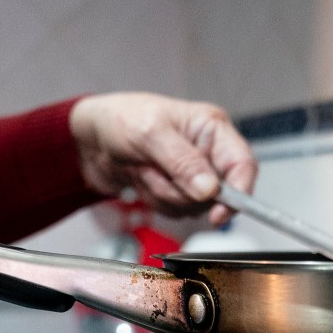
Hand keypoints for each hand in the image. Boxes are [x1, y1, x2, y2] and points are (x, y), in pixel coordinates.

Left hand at [69, 92, 257, 225]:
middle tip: (153, 167)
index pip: (243, 165)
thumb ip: (182, 162)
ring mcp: (191, 173)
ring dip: (162, 193)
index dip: (238, 193)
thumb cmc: (120, 119)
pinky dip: (154, 200)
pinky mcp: (175, 190)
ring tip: (143, 168)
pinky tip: (141, 178)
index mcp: (211, 128)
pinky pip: (174, 212)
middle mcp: (207, 151)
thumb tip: (210, 190)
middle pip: (216, 194)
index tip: (218, 213)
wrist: (89, 137)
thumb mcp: (150, 134)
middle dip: (180, 189)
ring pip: (192, 206)